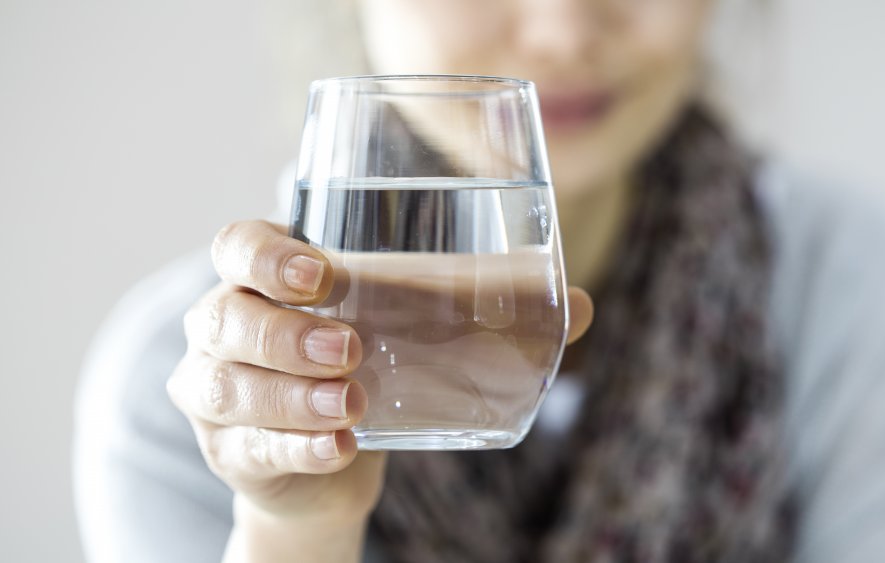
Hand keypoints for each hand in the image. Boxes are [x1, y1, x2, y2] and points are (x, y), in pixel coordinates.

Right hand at [167, 220, 593, 560]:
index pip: (237, 247)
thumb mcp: (409, 333)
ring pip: (228, 386)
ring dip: (292, 395)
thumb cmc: (367, 370)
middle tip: (350, 346)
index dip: (267, 256)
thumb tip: (580, 306)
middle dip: (285, 331)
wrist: (328, 460)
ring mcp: (217, 393)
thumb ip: (483, 314)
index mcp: (265, 280)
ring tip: (354, 402)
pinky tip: (340, 448)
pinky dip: (296, 447)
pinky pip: (250, 448)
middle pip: (224, 316)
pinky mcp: (232, 451)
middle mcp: (225, 329)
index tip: (322, 274)